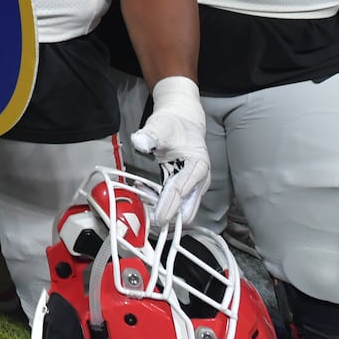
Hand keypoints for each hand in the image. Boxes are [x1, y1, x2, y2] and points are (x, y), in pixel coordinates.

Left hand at [130, 76, 210, 225]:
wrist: (182, 120)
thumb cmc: (174, 124)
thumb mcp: (161, 126)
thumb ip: (150, 135)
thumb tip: (140, 142)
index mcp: (198, 166)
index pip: (181, 190)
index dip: (169, 205)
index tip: (158, 218)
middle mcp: (199, 179)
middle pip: (186, 208)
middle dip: (168, 215)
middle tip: (147, 217)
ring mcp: (193, 185)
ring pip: (181, 209)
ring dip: (163, 210)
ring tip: (142, 201)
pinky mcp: (184, 186)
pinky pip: (174, 201)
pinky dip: (160, 202)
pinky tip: (143, 192)